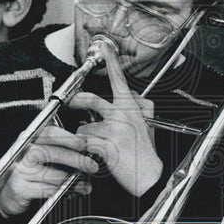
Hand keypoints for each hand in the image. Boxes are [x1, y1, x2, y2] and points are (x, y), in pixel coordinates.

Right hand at [0, 124, 97, 217]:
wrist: (9, 194)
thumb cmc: (30, 172)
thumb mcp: (44, 156)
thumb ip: (61, 149)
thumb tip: (86, 147)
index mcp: (29, 139)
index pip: (49, 132)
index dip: (68, 138)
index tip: (84, 144)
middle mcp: (22, 152)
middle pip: (51, 152)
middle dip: (75, 159)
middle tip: (91, 166)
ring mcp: (19, 170)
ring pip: (51, 173)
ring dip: (72, 180)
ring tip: (85, 184)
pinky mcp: (19, 188)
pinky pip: (46, 189)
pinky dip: (62, 191)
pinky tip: (73, 192)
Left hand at [68, 42, 163, 195]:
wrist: (152, 177)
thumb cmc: (146, 153)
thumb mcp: (147, 124)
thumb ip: (136, 106)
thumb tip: (127, 93)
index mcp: (132, 107)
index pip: (119, 79)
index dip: (111, 61)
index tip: (105, 46)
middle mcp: (124, 114)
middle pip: (91, 99)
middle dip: (76, 102)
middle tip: (72, 103)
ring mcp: (116, 129)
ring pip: (84, 126)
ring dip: (84, 136)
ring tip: (92, 143)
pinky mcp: (108, 145)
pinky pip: (85, 142)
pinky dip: (85, 150)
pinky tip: (94, 155)